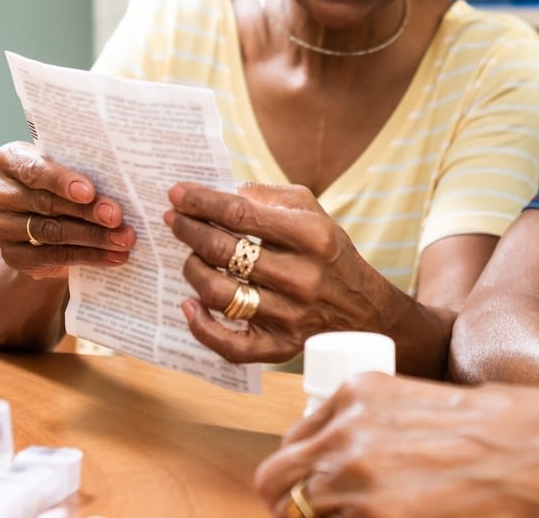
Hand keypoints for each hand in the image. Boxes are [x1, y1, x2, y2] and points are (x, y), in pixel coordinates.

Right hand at [0, 141, 132, 279]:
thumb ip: (84, 172)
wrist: (44, 227)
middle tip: (117, 217)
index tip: (89, 192)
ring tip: (123, 239)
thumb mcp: (68, 171)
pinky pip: (53, 257)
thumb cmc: (62, 186)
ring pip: (51, 232)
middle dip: (87, 211)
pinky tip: (113, 256)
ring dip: (93, 237)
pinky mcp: (11, 255)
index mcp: (9, 160)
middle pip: (46, 203)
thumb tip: (123, 187)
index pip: (34, 170)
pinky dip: (88, 257)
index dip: (62, 181)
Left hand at [165, 181, 394, 364]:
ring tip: (190, 257)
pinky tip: (189, 306)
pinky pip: (230, 344)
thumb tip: (224, 192)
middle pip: (223, 251)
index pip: (240, 214)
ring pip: (219, 293)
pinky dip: (201, 326)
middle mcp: (301, 276)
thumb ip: (270, 196)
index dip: (201, 202)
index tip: (177, 193)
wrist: (365, 309)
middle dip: (188, 230)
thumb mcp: (314, 212)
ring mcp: (290, 315)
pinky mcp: (281, 346)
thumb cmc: (329, 253)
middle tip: (173, 220)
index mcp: (311, 236)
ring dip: (192, 270)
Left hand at [254, 373, 538, 516]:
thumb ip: (379, 430)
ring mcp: (355, 480)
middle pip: (278, 485)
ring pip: (303, 515)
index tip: (319, 493)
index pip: (292, 445)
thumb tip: (350, 468)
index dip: (303, 477)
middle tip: (328, 515)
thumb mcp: (428, 407)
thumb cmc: (509, 430)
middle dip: (296, 506)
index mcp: (357, 394)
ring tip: (380, 512)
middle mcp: (344, 432)